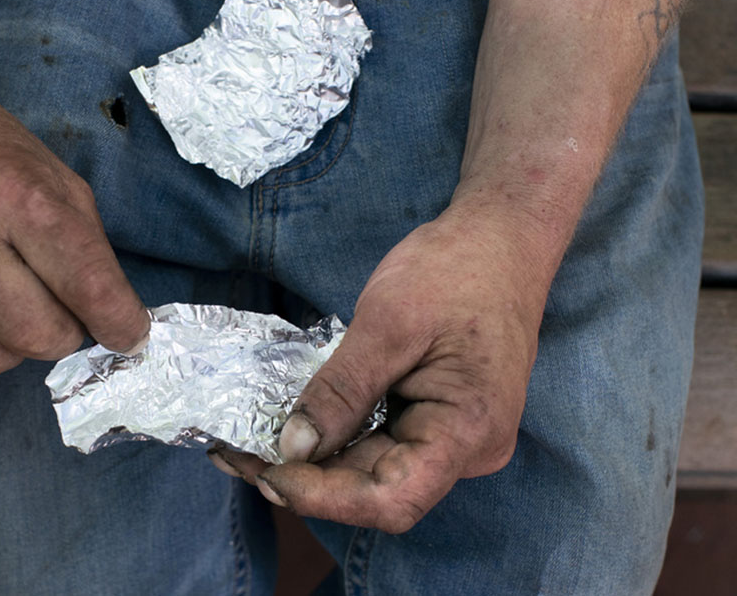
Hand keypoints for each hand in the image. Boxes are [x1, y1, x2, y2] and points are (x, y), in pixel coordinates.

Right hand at [0, 71, 149, 380]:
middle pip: (38, 335)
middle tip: (60, 308)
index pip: (88, 286)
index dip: (120, 322)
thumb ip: (84, 242)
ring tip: (6, 299)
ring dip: (13, 343)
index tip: (128, 332)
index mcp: (18, 196)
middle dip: (64, 332)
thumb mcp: (50, 171)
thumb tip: (113, 314)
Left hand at [209, 201, 551, 532]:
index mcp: (468, 430)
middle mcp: (468, 450)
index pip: (391, 499)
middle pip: (379, 490)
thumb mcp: (388, 323)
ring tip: (248, 445)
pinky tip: (291, 426)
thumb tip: (294, 449)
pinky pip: (384, 443)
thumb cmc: (455, 269)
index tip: (267, 471)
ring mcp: (457, 438)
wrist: (502, 237)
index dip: (324, 498)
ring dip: (315, 463)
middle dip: (306, 479)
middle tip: (235, 455)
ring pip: (376, 470)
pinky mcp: (439, 420)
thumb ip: (342, 390)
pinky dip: (337, 438)